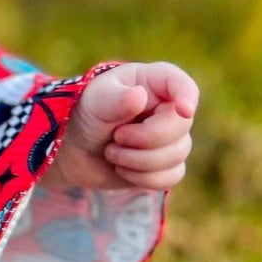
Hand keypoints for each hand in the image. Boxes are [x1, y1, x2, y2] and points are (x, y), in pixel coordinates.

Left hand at [43, 61, 199, 192]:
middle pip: (180, 128)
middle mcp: (168, 108)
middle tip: (115, 137)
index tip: (184, 111)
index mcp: (153, 82)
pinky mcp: (166, 164)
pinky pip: (171, 177)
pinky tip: (122, 169)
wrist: (73, 149)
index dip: (188, 96)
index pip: (182, 84)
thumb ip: (116, 100)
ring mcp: (170, 137)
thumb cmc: (85, 115)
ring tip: (111, 152)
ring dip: (136, 161)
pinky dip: (142, 178)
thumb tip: (139, 96)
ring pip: (176, 156)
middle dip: (143, 140)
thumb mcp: (95, 102)